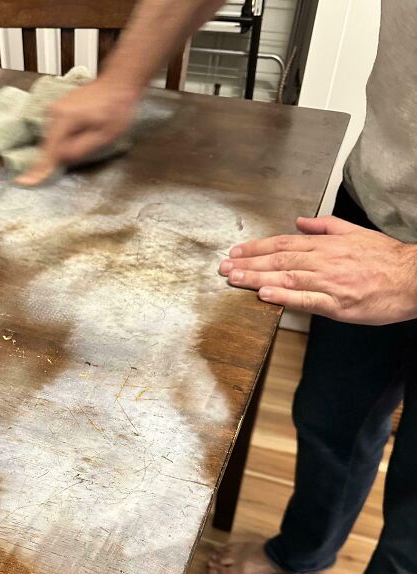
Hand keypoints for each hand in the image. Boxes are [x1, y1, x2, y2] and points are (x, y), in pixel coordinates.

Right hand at [15, 78, 139, 185]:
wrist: (118, 82)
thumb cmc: (116, 109)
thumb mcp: (104, 136)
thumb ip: (79, 150)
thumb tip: (61, 159)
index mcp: (64, 120)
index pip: (49, 152)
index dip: (38, 169)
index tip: (25, 182)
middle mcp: (54, 112)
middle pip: (49, 145)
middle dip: (57, 157)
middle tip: (79, 151)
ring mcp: (55, 108)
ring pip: (52, 138)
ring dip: (62, 147)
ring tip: (87, 139)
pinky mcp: (59, 108)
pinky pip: (56, 131)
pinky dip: (62, 139)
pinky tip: (79, 135)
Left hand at [219, 215, 416, 324]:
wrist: (414, 279)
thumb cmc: (386, 258)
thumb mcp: (356, 233)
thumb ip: (325, 226)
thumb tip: (299, 221)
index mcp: (327, 245)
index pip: (284, 243)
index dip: (257, 247)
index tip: (236, 252)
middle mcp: (324, 261)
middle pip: (279, 259)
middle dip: (248, 263)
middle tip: (224, 267)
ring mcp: (329, 283)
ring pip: (287, 277)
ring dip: (257, 278)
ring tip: (235, 279)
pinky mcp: (337, 304)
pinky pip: (306, 299)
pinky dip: (284, 296)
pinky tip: (264, 295)